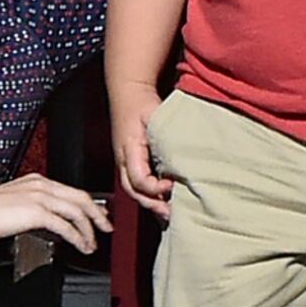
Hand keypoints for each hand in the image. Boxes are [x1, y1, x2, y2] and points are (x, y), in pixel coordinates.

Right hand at [0, 172, 109, 253]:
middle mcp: (42, 185)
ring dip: (89, 230)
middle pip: (82, 198)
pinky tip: (80, 246)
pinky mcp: (36, 212)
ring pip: (77, 212)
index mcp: (38, 181)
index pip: (72, 191)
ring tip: (92, 244)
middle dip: (98, 215)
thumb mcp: (15, 203)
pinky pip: (65, 226)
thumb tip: (49, 221)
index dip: (89, 205)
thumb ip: (34, 207)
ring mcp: (40, 197)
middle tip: (107, 229)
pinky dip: (77, 237)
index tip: (98, 215)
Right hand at [110, 82, 174, 218]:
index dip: (155, 187)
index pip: (138, 179)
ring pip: (133, 191)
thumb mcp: (155, 116)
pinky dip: (149, 195)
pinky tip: (163, 201)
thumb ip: (165, 137)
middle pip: (133, 191)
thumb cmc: (142, 103)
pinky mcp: (130, 162)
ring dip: (151, 203)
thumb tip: (181, 158)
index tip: (172, 184)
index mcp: (129, 149)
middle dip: (152, 203)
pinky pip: (136, 185)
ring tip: (169, 213)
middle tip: (172, 213)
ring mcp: (124, 162)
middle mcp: (124, 160)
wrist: (128, 93)